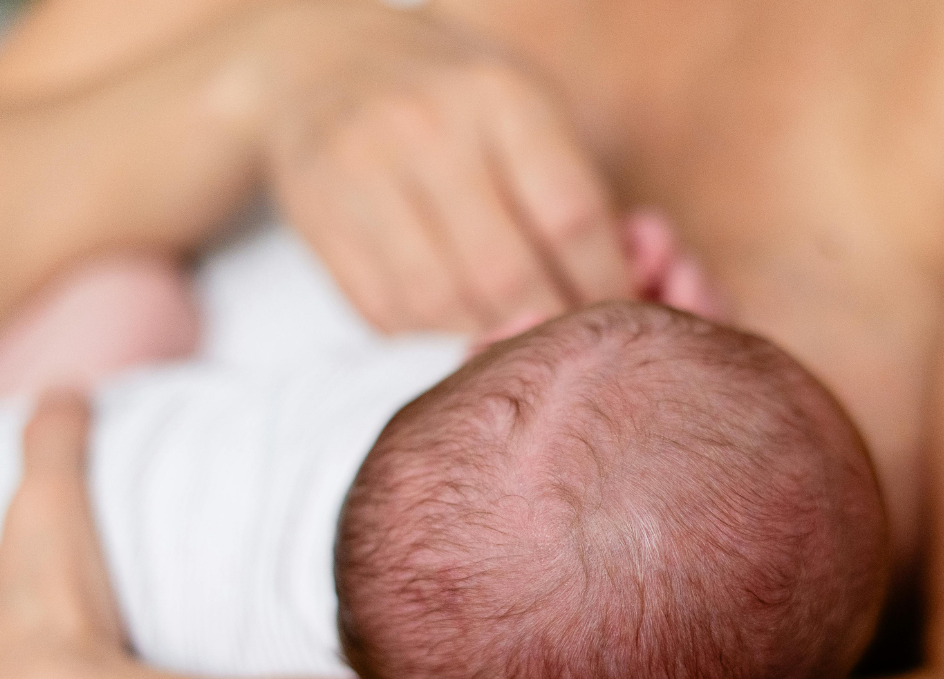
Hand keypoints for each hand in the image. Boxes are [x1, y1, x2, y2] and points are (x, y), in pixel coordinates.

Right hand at [259, 0, 630, 334]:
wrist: (317, 63)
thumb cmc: (450, 100)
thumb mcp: (520, 109)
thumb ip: (569, 191)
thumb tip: (626, 296)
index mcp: (497, 94)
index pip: (569, 217)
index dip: (603, 287)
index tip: (619, 318)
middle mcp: (426, 126)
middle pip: (506, 275)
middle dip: (545, 327)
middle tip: (563, 350)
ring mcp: (364, 173)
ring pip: (444, 305)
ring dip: (482, 336)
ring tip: (503, 333)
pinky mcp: (319, 221)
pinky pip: (389, 314)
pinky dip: (425, 332)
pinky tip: (442, 313)